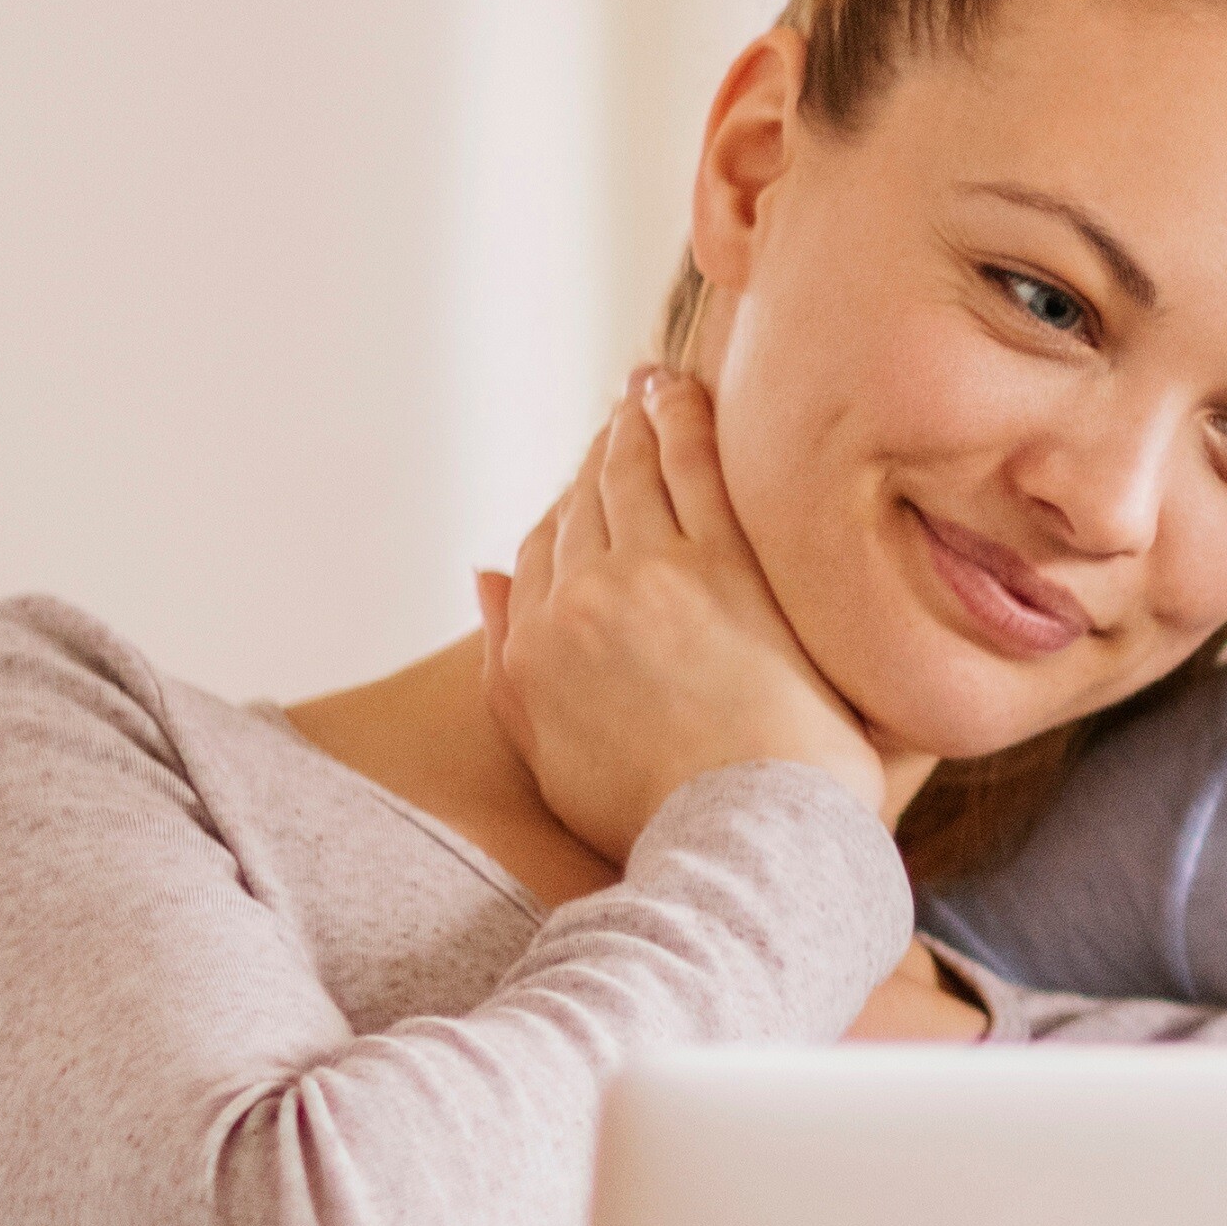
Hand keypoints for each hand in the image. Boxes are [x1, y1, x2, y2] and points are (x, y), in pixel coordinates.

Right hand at [480, 372, 899, 861]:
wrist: (741, 839)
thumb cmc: (659, 821)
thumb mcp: (552, 760)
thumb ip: (508, 671)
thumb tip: (485, 578)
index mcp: (535, 652)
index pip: (541, 552)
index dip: (564, 509)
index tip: (587, 481)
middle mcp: (580, 601)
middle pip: (583, 503)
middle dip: (601, 452)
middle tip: (624, 410)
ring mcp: (651, 576)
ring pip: (632, 474)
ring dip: (636, 422)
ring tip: (650, 386)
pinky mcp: (722, 566)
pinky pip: (695, 469)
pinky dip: (683, 422)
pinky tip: (686, 392)